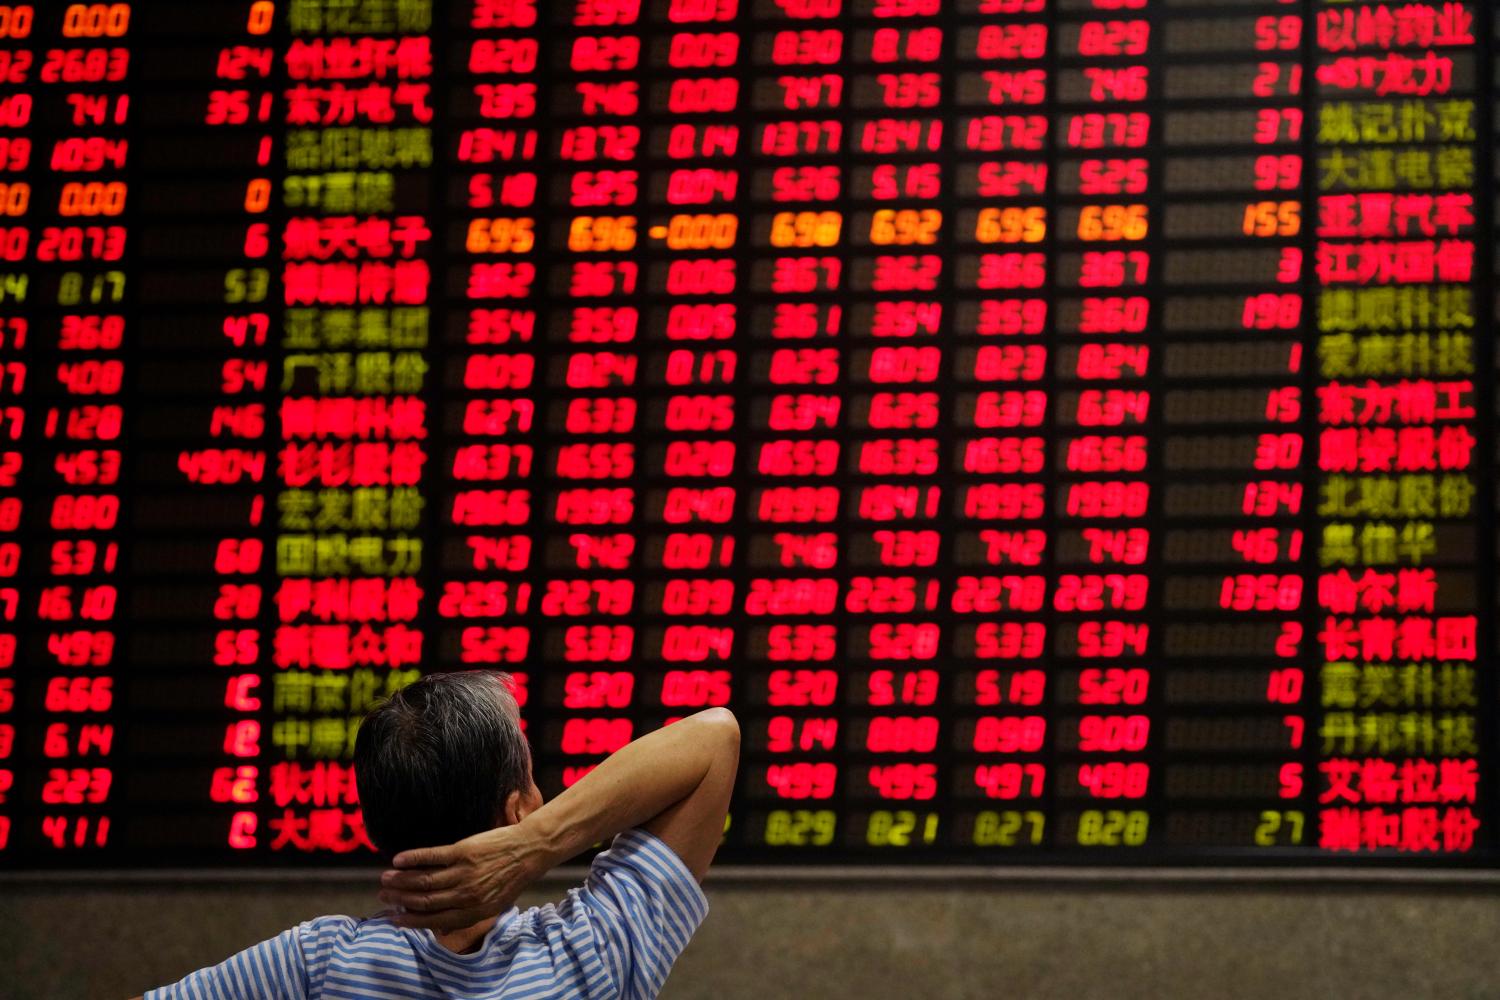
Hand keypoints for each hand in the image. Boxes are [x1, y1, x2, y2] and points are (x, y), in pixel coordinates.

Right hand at [378, 823, 548, 931]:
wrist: (531, 849)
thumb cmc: (512, 876)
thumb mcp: (495, 903)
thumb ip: (469, 912)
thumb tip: (444, 923)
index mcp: (475, 912)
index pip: (435, 920)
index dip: (412, 921)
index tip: (394, 918)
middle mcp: (467, 896)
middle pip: (425, 901)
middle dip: (400, 900)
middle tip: (383, 896)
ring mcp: (464, 873)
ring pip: (424, 881)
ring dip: (401, 881)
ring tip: (385, 879)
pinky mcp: (463, 851)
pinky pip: (432, 857)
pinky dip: (413, 859)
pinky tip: (398, 860)